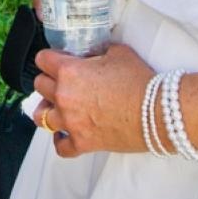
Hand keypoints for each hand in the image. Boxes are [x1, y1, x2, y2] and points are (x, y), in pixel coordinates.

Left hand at [32, 42, 153, 157]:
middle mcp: (64, 96)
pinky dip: (60, 141)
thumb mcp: (118, 52)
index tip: (58, 60)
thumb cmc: (140, 81)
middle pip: (40, 86)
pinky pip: (60, 147)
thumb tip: (93, 55)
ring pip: (41, 116)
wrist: (157, 112)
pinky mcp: (82, 143)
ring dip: (47, 109)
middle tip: (62, 81)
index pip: (42, 59)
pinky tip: (64, 135)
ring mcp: (71, 122)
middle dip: (50, 80)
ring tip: (56, 107)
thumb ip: (98, 52)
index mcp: (69, 71)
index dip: (50, 58)